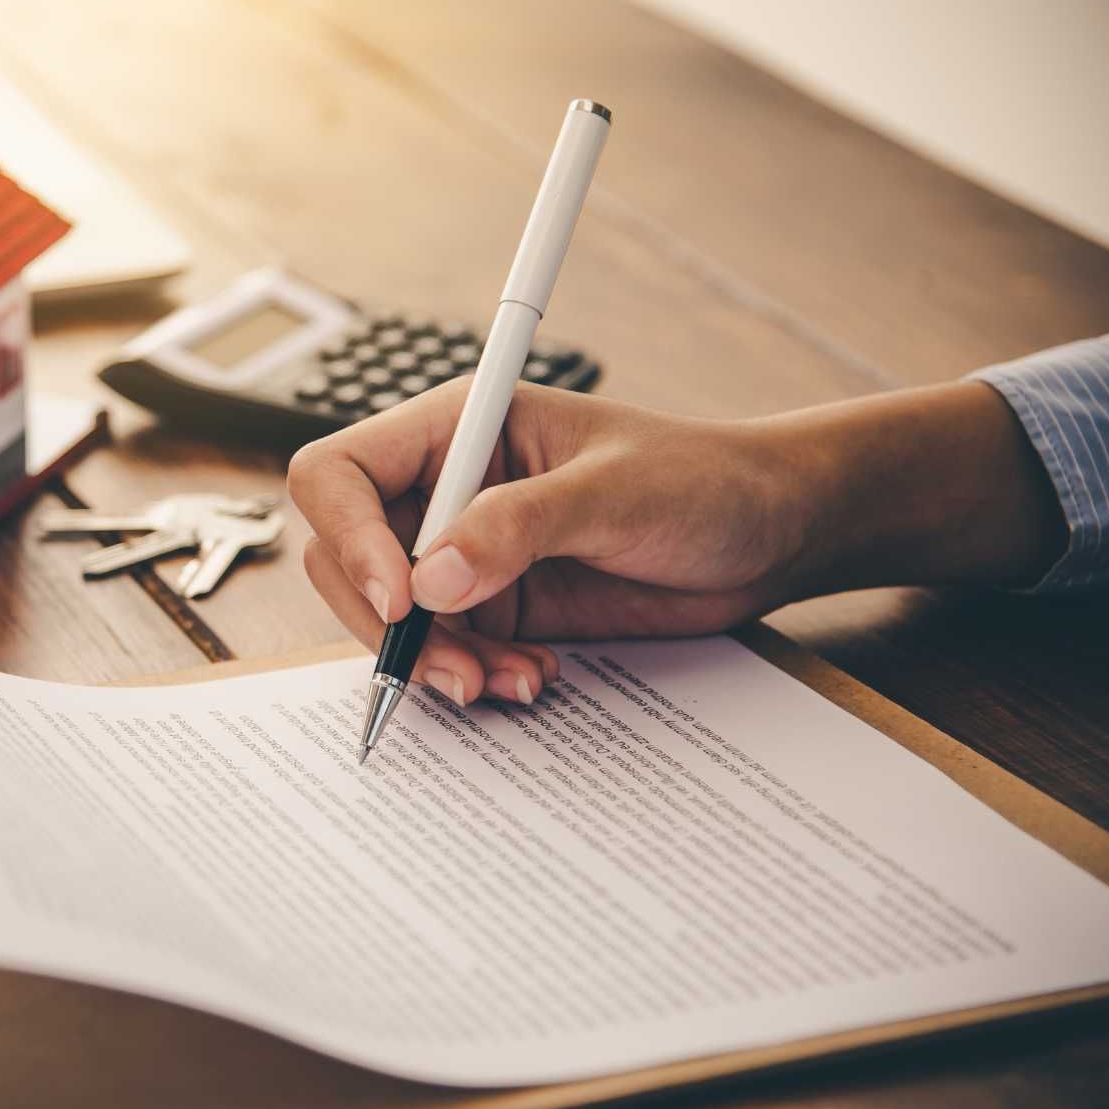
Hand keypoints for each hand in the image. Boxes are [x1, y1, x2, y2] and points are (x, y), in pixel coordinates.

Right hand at [289, 381, 802, 706]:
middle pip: (345, 557)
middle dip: (388, 622)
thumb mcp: (614, 492)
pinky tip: (533, 676)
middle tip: (453, 665)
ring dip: (433, 661)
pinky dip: (471, 676)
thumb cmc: (703, 479)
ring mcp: (462, 554)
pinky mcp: (492, 608)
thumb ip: (517, 526)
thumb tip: (428, 578)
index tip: (400, 598)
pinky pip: (442, 653)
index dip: (348, 535)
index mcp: (456, 429)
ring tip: (509, 680)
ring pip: (389, 619)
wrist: (768, 534)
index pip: (340, 472)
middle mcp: (443, 490)